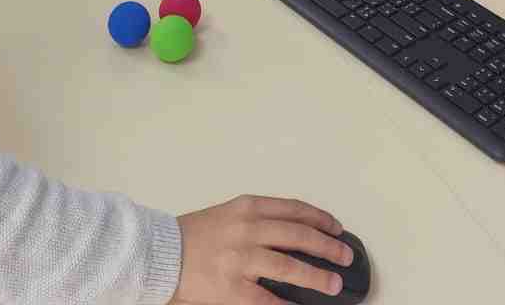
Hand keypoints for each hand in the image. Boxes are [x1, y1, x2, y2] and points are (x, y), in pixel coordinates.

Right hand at [172, 195, 351, 304]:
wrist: (159, 254)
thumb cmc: (191, 236)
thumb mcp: (228, 215)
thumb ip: (259, 221)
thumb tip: (297, 234)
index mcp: (247, 207)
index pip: (294, 209)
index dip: (320, 218)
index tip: (336, 227)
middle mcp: (247, 229)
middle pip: (299, 235)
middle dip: (328, 246)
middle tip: (345, 255)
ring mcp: (241, 259)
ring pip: (290, 266)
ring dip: (317, 276)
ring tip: (333, 283)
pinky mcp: (232, 288)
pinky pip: (269, 300)